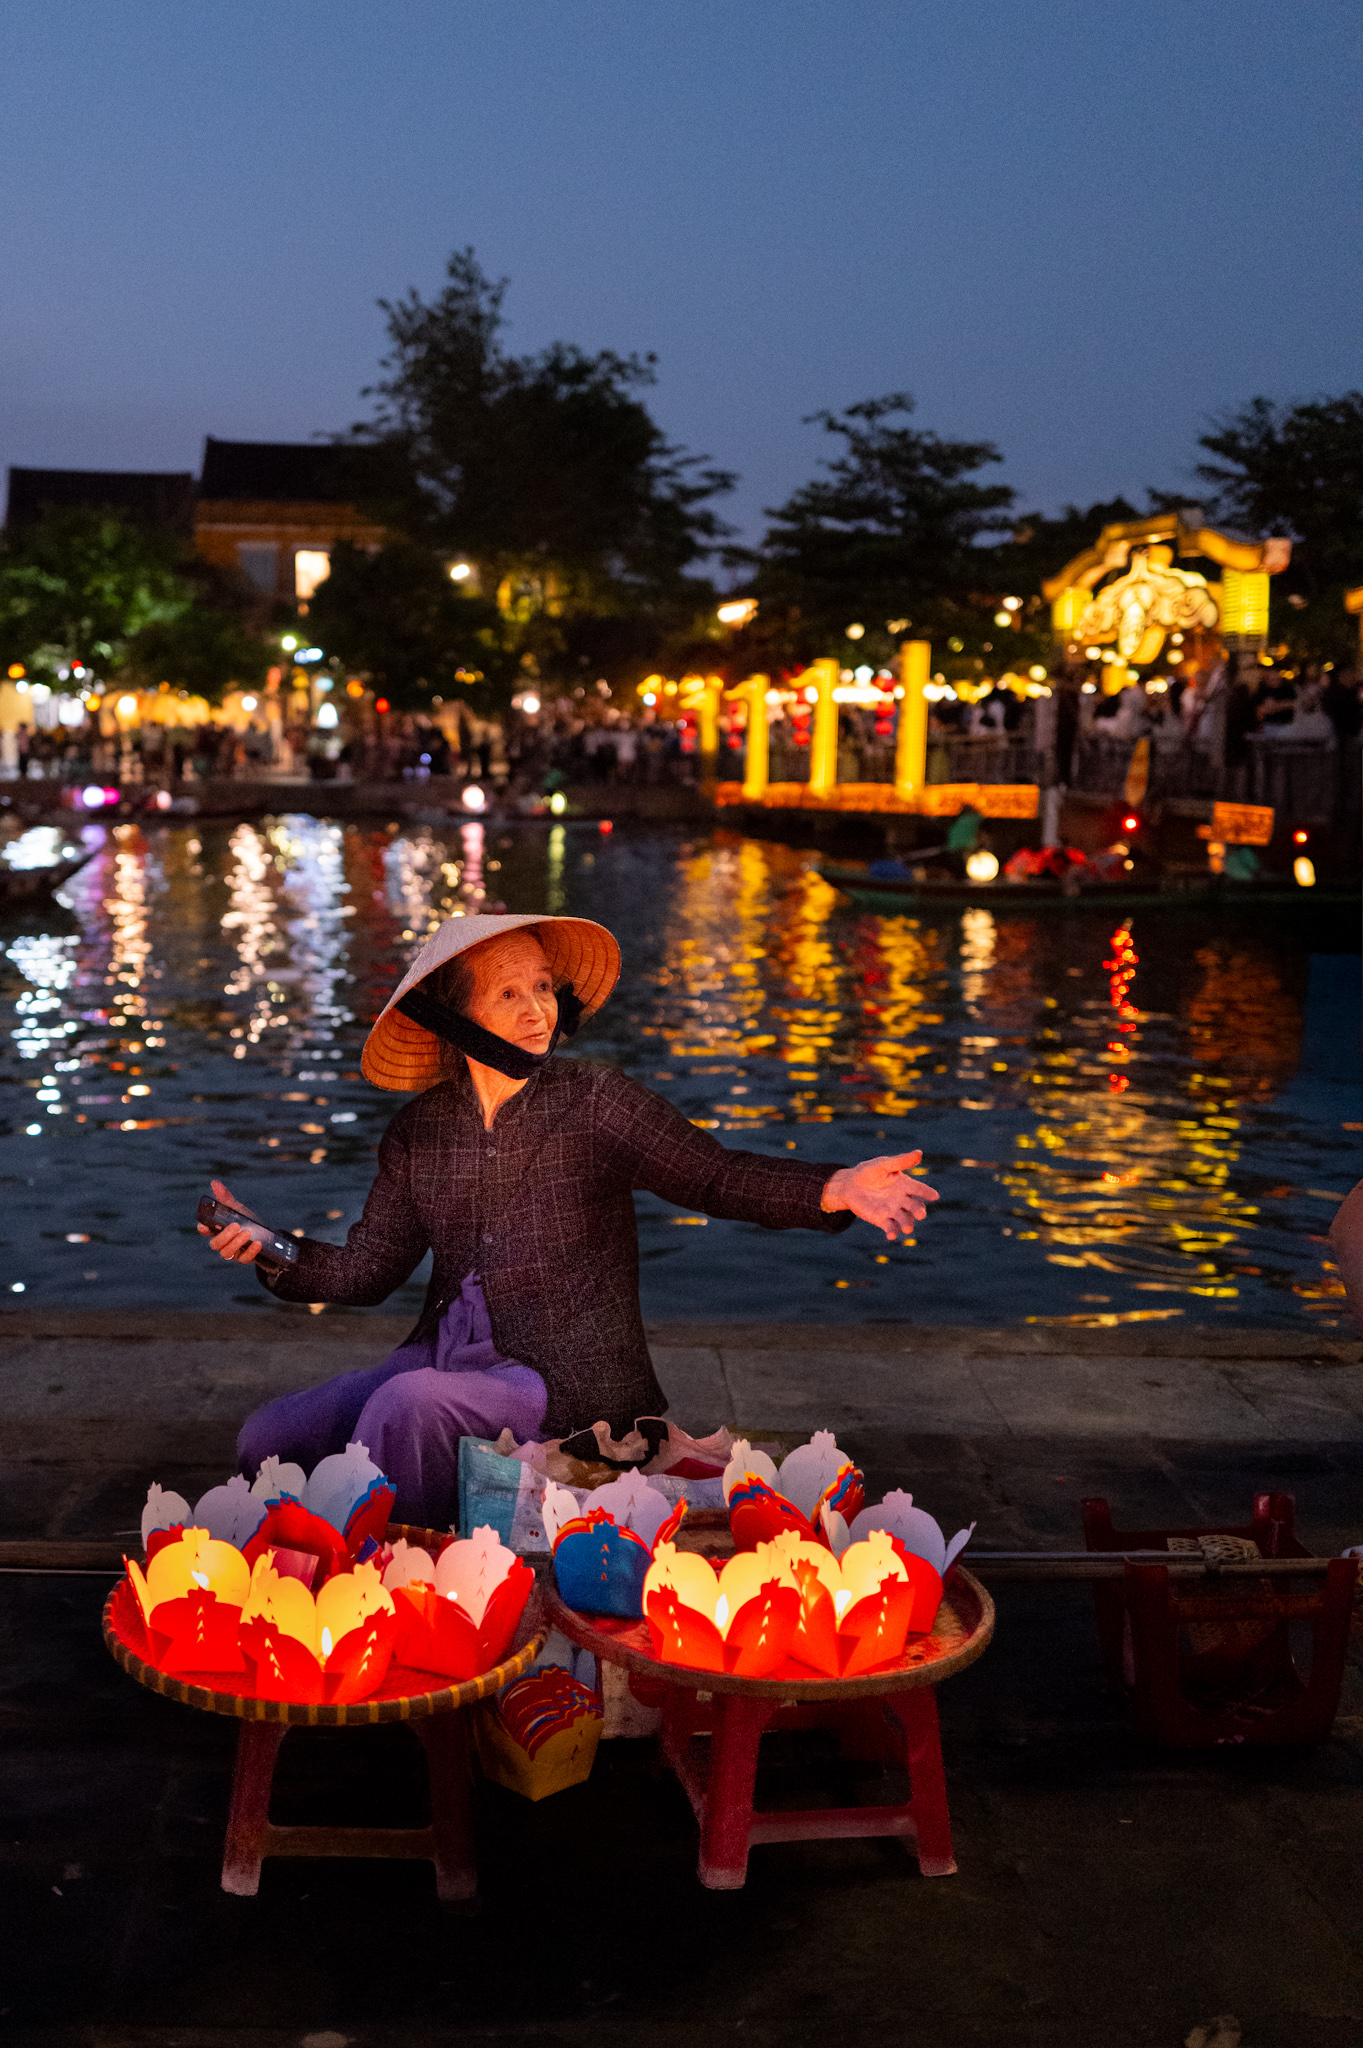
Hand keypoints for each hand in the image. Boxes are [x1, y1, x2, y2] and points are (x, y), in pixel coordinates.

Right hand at [197, 1179, 261, 1265]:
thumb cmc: (245, 1219)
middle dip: (224, 1236)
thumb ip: (224, 1198)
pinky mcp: (243, 1258)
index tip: (204, 1225)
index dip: (203, 1229)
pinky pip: (243, 1259)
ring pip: (226, 1253)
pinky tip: (257, 1243)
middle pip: (215, 1244)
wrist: (264, 1233)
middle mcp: (222, 1242)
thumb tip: (214, 1183)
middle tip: (236, 1226)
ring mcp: (232, 1251)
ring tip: (247, 1232)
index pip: (205, 1231)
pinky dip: (250, 1252)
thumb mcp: (236, 1208)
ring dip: (235, 1243)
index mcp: (217, 1229)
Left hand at [821, 1151, 938, 1241]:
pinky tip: (892, 1235)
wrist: (849, 1185)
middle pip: (915, 1207)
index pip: (919, 1189)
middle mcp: (902, 1199)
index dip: (927, 1192)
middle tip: (920, 1215)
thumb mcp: (883, 1164)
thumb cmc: (868, 1172)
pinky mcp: (882, 1220)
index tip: (934, 1196)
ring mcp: (893, 1211)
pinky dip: (892, 1232)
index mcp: (905, 1185)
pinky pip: (890, 1227)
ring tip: (907, 1229)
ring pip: (904, 1219)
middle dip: (919, 1211)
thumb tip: (920, 1152)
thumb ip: (900, 1161)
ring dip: (907, 1224)